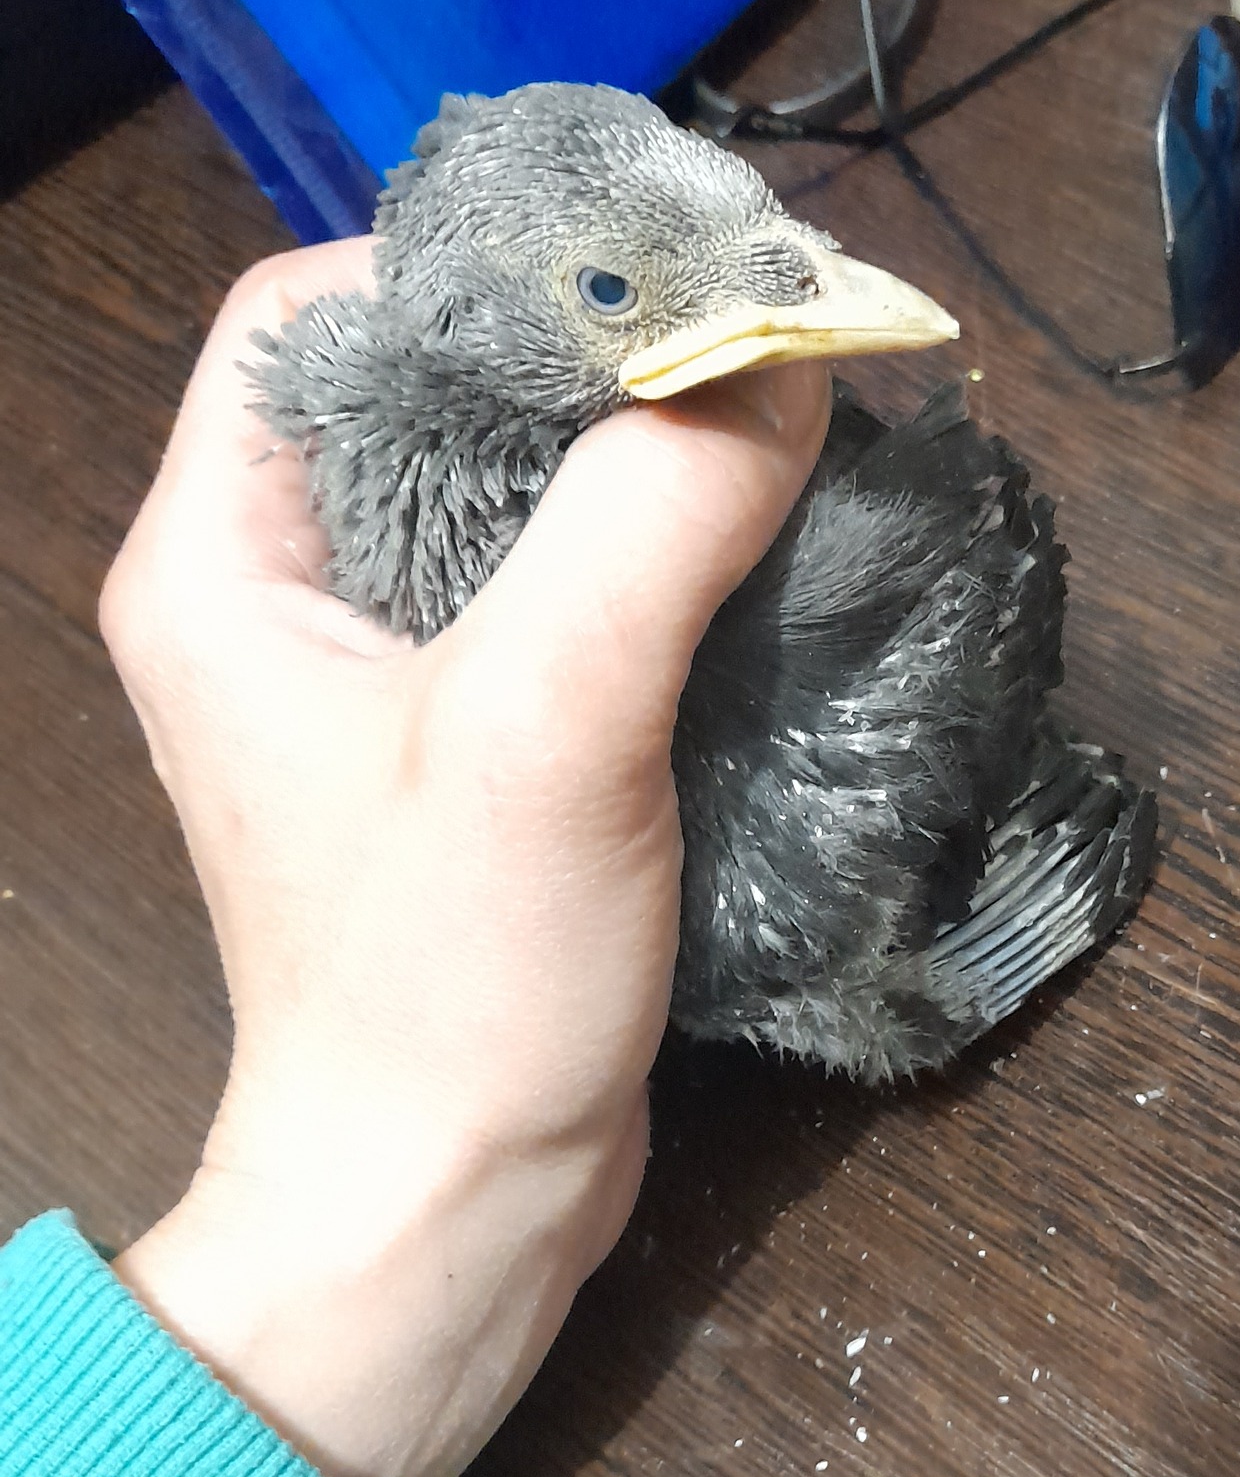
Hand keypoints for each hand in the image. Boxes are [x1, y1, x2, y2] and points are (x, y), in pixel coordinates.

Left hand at [102, 241, 829, 1476]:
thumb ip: (651, 522)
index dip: (471, 267)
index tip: (645, 276)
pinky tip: (754, 544)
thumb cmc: (451, 979)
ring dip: (633, 450)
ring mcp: (374, 674)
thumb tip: (779, 358)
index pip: (316, 312)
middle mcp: (280, 594)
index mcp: (222, 557)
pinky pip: (554, 588)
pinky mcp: (468, 743)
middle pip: (423, 386)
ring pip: (502, 487)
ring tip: (772, 421)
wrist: (448, 1209)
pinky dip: (652, 549)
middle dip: (584, 350)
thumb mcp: (548, 726)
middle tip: (744, 334)